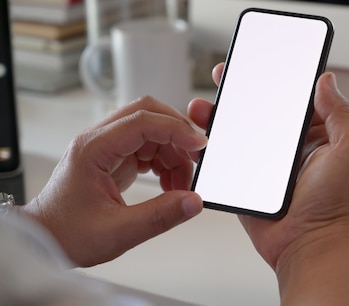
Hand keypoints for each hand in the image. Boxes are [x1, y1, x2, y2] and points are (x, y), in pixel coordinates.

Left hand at [21, 97, 206, 266]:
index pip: (142, 122)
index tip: (199, 146)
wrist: (44, 241)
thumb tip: (193, 202)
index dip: (175, 130)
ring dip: (173, 154)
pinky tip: (168, 185)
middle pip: (147, 115)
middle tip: (197, 158)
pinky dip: (164, 163)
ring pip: (151, 132)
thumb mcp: (117, 232)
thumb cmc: (67, 234)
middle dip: (177, 134)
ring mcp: (106, 148)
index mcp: (92, 149)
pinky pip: (147, 148)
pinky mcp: (113, 159)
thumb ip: (160, 216)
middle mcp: (98, 141)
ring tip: (179, 186)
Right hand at [189, 64, 348, 303]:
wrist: (310, 247)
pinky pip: (228, 158)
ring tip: (205, 106)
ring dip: (222, 116)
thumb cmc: (337, 207)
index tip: (263, 63)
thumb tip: (327, 81)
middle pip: (263, 110)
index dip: (280, 79)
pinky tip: (202, 135)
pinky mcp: (248, 181)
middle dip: (244, 92)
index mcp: (318, 135)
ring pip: (241, 131)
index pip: (297, 99)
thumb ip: (341, 114)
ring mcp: (268, 164)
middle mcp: (292, 147)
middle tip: (227, 77)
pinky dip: (213, 146)